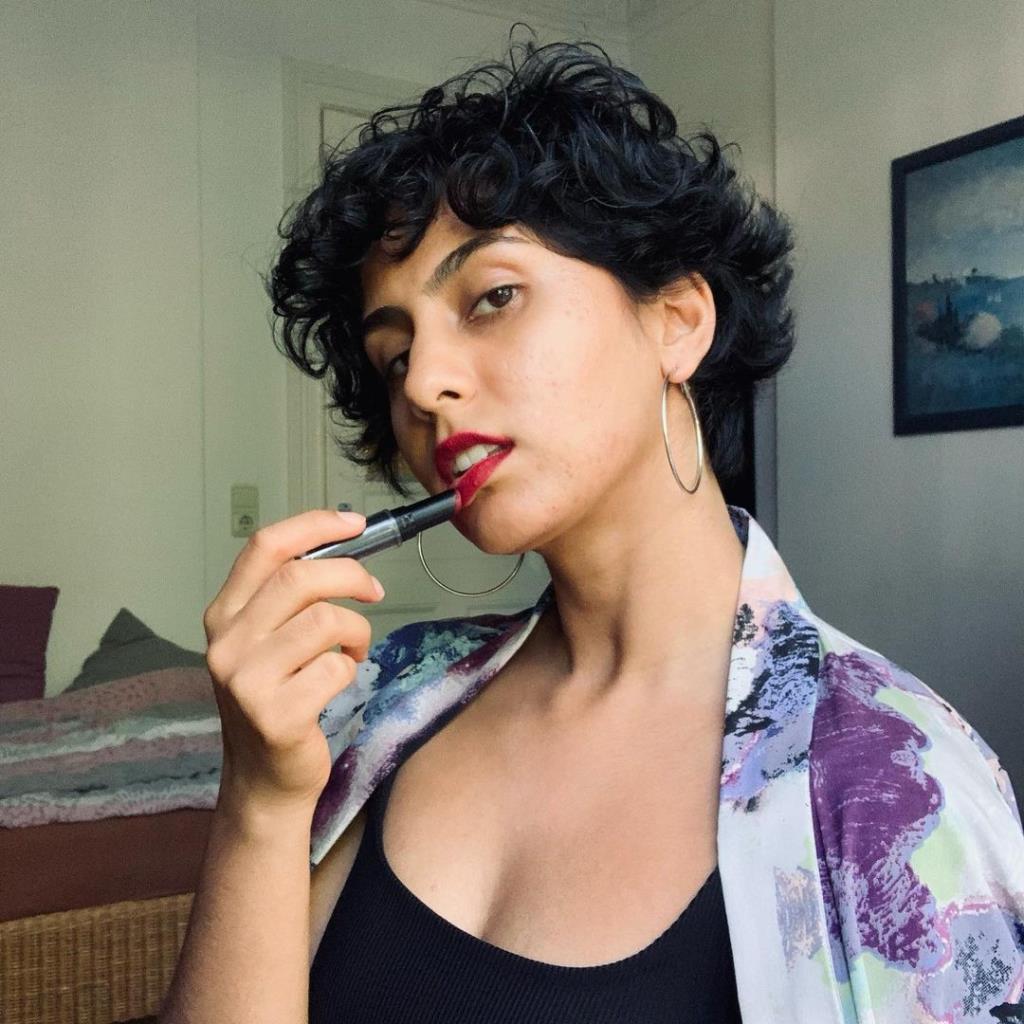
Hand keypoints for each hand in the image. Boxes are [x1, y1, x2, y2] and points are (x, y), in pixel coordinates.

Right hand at [202, 510, 384, 816]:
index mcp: (224, 615)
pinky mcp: (274, 714)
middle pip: (300, 579)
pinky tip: (339, 683)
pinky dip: (350, 671)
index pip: (265, 548)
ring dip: (357, 632)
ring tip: (354, 651)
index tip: (354, 522)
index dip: (314, 526)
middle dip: (351, 576)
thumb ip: (290, 598)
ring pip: (325, 621)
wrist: (264, 780)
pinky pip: (335, 669)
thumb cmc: (277, 700)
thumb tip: (344, 544)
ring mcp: (245, 681)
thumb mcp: (269, 642)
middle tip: (375, 591)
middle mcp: (226, 643)